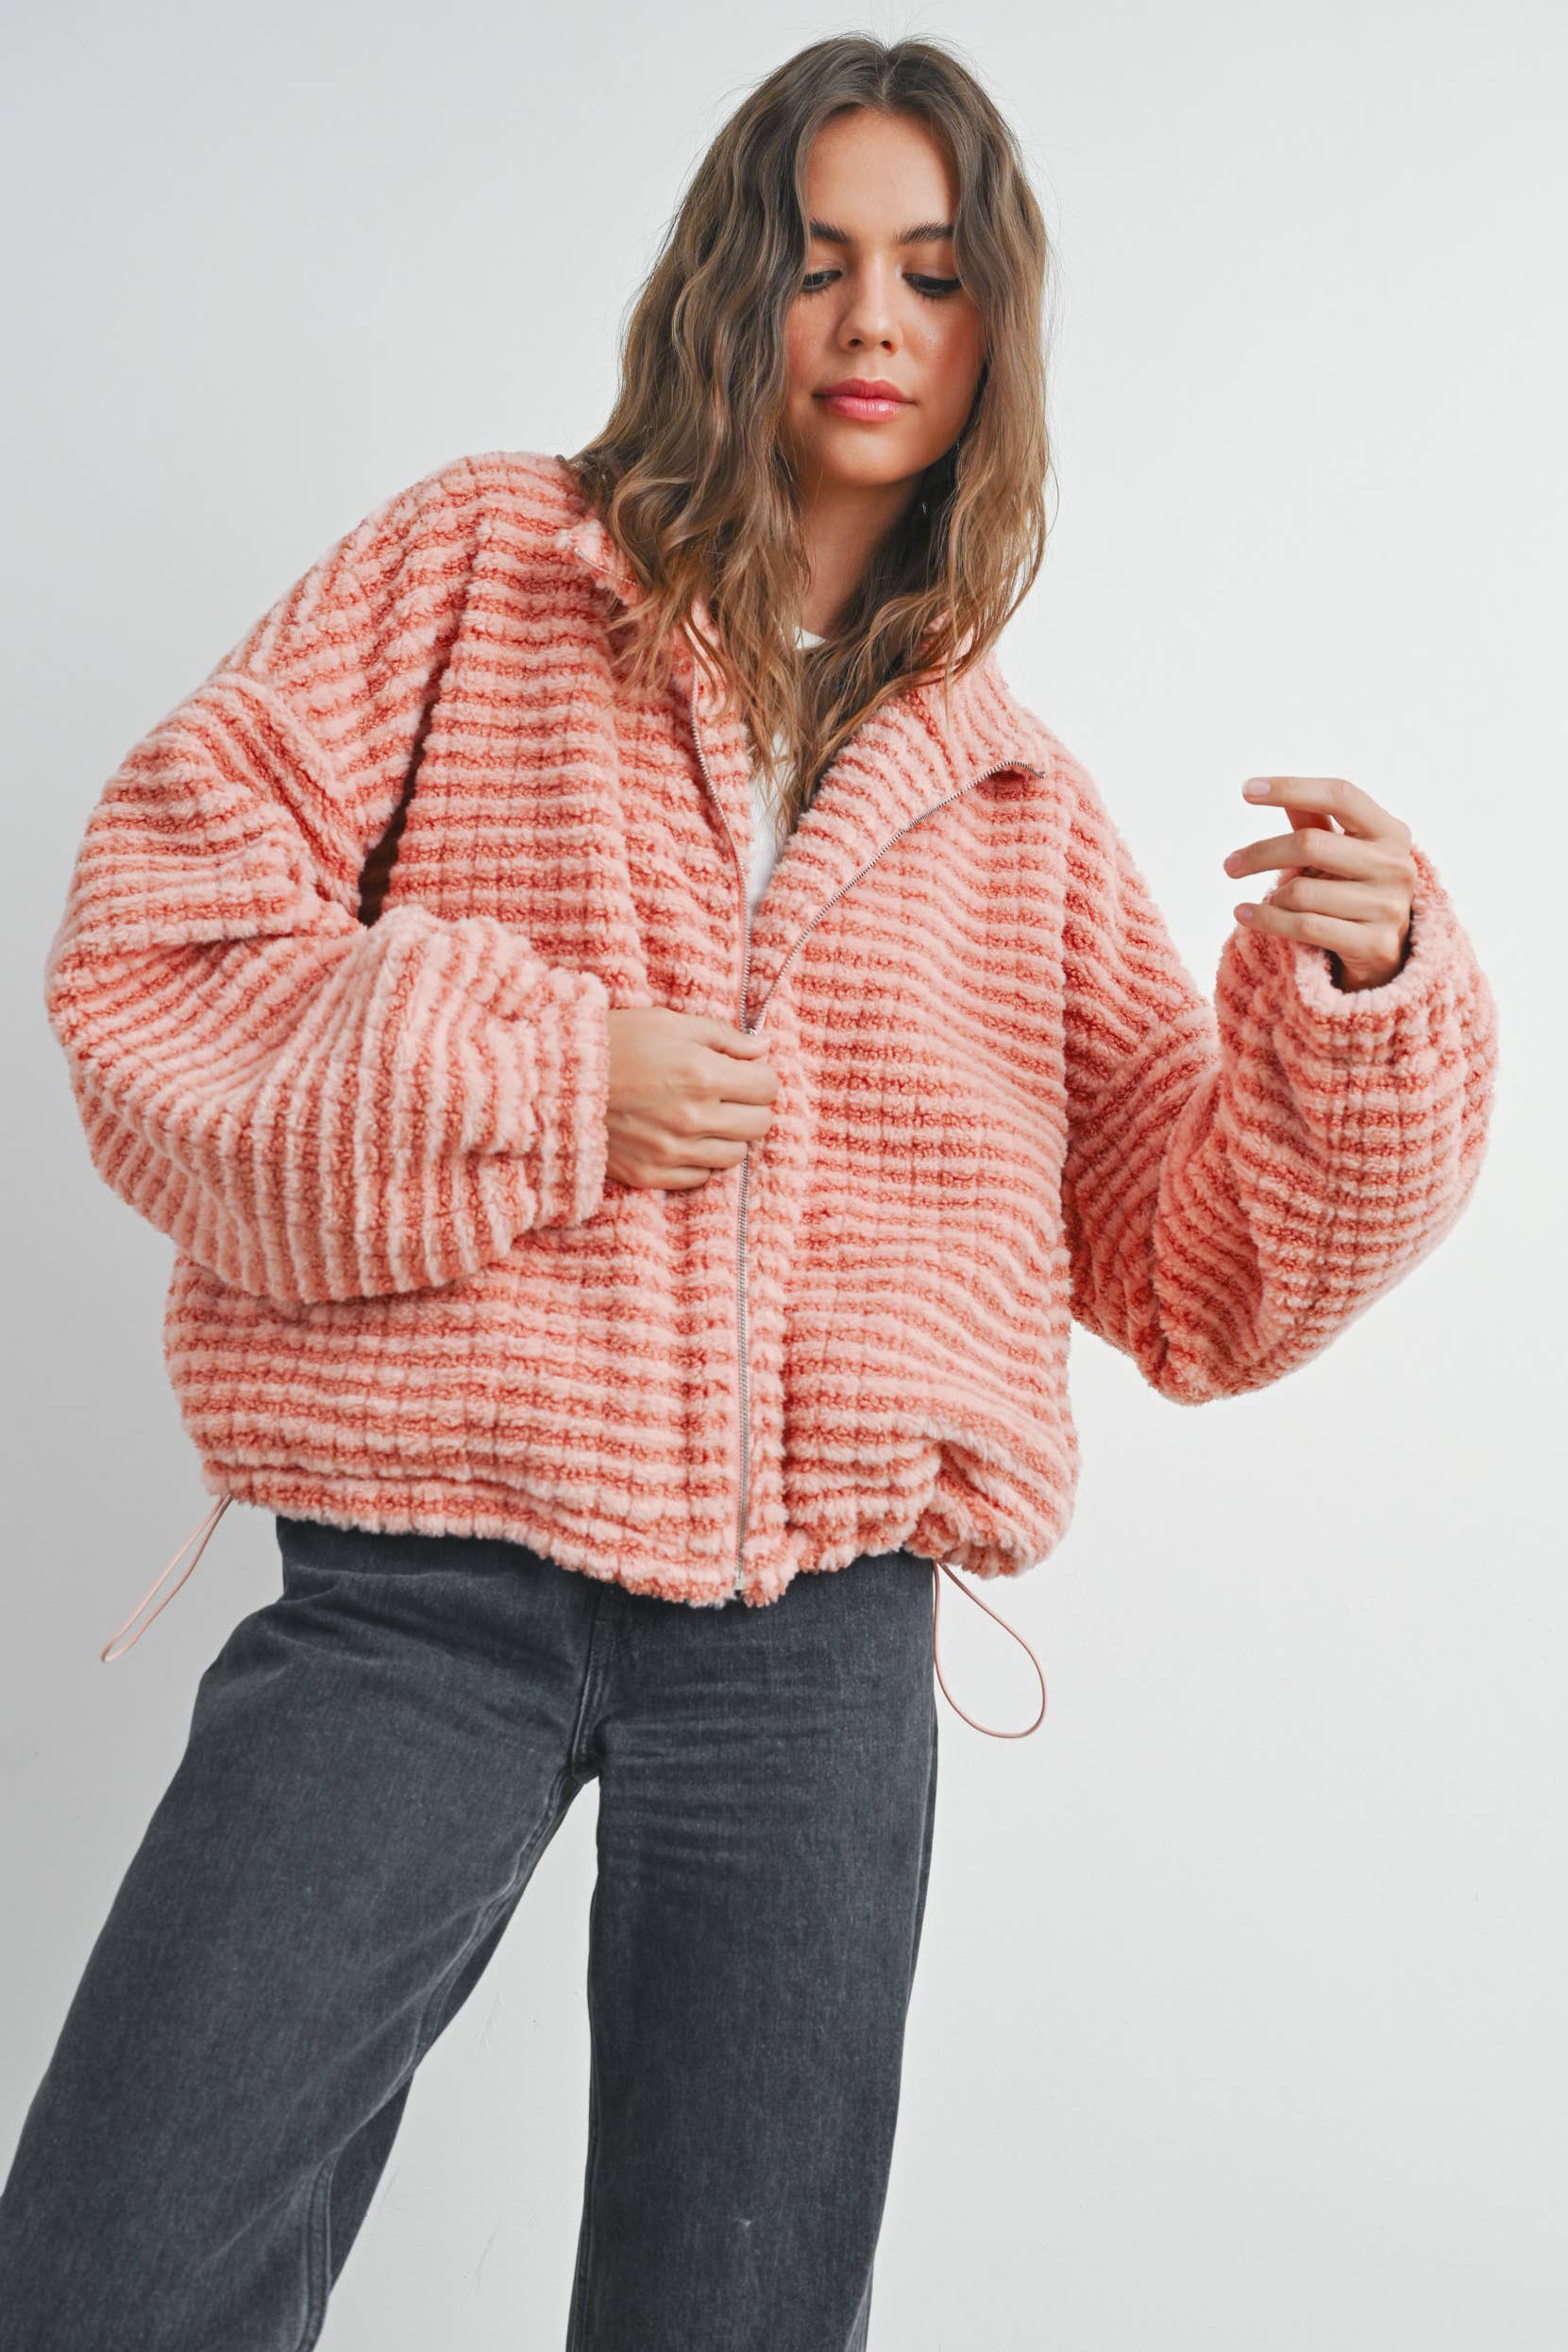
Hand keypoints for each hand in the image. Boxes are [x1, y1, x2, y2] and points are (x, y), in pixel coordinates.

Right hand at [605, 1007, 778, 1188]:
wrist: (552, 1081)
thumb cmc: (613, 1042)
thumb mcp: (669, 1023)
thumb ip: (724, 1037)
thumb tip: (766, 1046)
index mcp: (702, 1075)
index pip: (768, 1087)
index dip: (761, 1077)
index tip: (746, 1072)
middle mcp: (693, 1119)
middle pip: (759, 1125)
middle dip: (751, 1107)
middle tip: (729, 1094)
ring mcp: (672, 1152)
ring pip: (734, 1155)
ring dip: (727, 1136)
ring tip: (703, 1116)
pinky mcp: (651, 1175)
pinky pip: (700, 1178)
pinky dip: (699, 1160)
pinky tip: (680, 1138)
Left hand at [1223, 774, 1416, 991]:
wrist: (1385, 952)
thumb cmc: (1353, 890)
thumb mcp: (1339, 852)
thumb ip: (1312, 821)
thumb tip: (1264, 788)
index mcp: (1390, 831)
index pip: (1340, 795)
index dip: (1292, 788)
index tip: (1246, 790)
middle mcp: (1395, 865)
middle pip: (1309, 844)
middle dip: (1260, 854)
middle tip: (1230, 866)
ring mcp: (1389, 906)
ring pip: (1302, 892)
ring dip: (1272, 898)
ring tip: (1263, 902)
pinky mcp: (1375, 945)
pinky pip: (1305, 926)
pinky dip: (1267, 920)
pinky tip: (1245, 914)